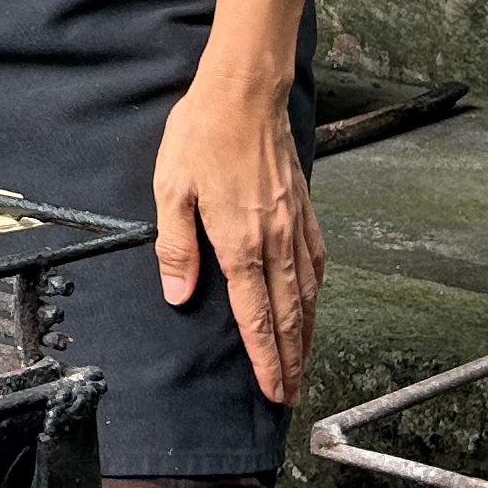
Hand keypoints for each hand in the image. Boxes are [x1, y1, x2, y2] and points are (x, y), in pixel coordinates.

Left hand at [153, 64, 323, 405]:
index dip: (266, 358)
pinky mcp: (304, 209)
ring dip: (307, 334)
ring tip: (305, 363)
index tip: (274, 390)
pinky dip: (316, 293)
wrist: (246, 93)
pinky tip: (313, 303)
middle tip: (293, 394)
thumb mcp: (171, 190)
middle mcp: (274, 242)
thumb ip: (177, 247)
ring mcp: (294, 226)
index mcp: (240, 244)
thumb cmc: (203, 136)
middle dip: (291, 360)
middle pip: (288, 315)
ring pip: (306, 294)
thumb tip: (178, 295)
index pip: (256, 317)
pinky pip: (316, 262)